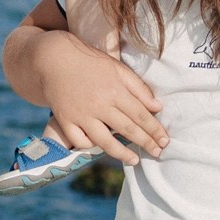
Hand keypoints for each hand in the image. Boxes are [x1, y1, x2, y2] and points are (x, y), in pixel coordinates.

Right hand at [38, 38, 168, 160]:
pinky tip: (100, 147)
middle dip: (146, 143)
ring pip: (105, 141)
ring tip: (135, 161)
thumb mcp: (117, 68)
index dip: (154, 130)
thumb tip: (158, 107)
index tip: (165, 141)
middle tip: (158, 153)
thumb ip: (138, 88)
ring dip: (122, 153)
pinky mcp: (65, 120)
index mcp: (115, 90)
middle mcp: (99, 105)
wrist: (54, 58)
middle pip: (127, 129)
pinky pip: (79, 140)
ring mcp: (81, 114)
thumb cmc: (89, 61)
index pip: (140, 115)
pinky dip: (89, 146)